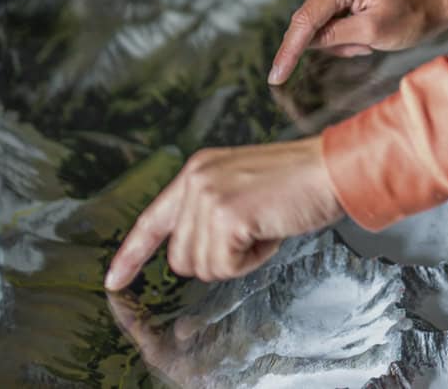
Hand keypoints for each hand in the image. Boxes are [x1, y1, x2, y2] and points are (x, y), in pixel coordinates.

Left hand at [104, 136, 340, 289]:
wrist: (332, 168)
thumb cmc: (298, 183)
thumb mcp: (242, 187)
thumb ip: (210, 210)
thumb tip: (188, 255)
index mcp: (199, 169)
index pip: (153, 218)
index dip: (132, 253)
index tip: (114, 279)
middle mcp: (197, 178)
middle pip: (180, 258)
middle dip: (218, 258)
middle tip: (253, 230)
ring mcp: (209, 196)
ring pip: (201, 267)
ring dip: (237, 258)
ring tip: (264, 225)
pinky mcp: (226, 216)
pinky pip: (224, 267)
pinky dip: (251, 260)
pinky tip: (269, 230)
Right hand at [267, 0, 447, 84]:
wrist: (429, 7)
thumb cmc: (409, 18)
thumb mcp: (371, 32)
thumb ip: (335, 36)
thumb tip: (305, 42)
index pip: (307, 19)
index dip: (290, 49)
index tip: (276, 77)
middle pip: (309, 22)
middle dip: (331, 44)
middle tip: (363, 48)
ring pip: (317, 27)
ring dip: (339, 43)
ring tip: (368, 42)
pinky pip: (327, 25)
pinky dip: (342, 38)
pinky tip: (364, 38)